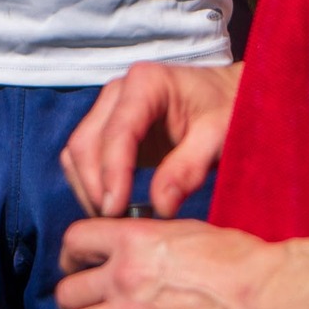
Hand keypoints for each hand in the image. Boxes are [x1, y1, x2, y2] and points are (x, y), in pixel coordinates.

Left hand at [57, 216, 281, 308]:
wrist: (265, 294)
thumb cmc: (238, 258)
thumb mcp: (184, 231)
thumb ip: (154, 239)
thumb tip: (148, 249)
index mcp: (132, 238)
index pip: (74, 241)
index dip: (70, 259)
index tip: (77, 272)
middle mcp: (123, 275)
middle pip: (67, 292)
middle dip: (71, 306)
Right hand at [60, 61, 240, 217]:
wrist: (230, 95)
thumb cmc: (229, 110)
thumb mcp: (219, 137)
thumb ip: (188, 169)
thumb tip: (159, 206)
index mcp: (146, 83)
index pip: (117, 132)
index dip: (112, 174)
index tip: (116, 212)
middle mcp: (119, 91)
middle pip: (86, 142)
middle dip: (95, 187)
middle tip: (116, 225)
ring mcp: (110, 108)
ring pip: (78, 151)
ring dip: (89, 188)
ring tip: (116, 220)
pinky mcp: (110, 127)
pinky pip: (86, 157)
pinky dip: (93, 183)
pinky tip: (115, 206)